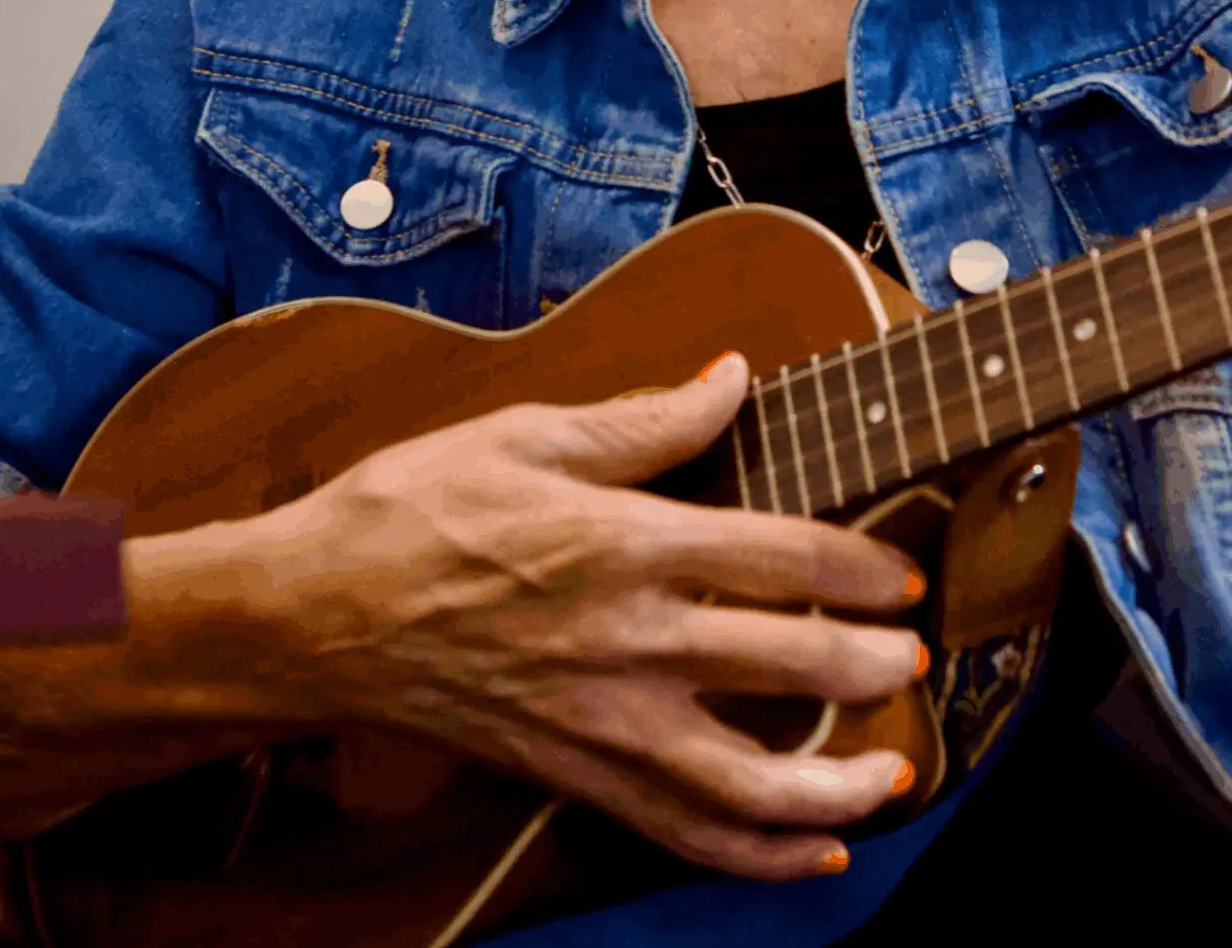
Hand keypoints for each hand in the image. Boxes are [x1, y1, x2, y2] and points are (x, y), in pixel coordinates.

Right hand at [245, 352, 923, 879]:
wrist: (314, 614)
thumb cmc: (413, 508)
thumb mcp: (526, 435)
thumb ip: (641, 419)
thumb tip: (731, 377)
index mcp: (623, 541)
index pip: (778, 556)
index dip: (858, 568)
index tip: (902, 575)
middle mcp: (625, 638)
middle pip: (784, 662)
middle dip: (870, 664)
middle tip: (917, 657)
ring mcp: (600, 718)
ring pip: (746, 776)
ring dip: (837, 784)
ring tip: (896, 772)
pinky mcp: (570, 770)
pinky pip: (678, 830)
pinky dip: (754, 854)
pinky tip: (812, 855)